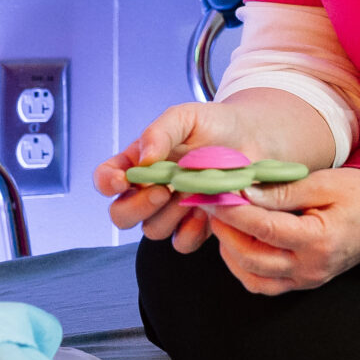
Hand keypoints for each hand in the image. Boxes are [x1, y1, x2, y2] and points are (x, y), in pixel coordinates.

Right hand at [93, 101, 257, 251]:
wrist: (254, 139)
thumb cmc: (216, 124)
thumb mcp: (186, 116)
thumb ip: (160, 132)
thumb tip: (144, 158)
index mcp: (138, 163)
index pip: (105, 179)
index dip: (106, 183)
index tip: (121, 180)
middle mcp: (148, 191)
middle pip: (121, 215)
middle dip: (139, 206)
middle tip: (165, 190)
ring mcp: (171, 212)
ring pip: (152, 230)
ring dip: (170, 215)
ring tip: (195, 193)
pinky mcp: (195, 227)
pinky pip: (181, 243)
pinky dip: (192, 231)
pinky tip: (206, 211)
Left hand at [200, 166, 359, 294]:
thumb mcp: (325, 183)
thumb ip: (282, 190)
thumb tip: (244, 191)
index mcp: (318, 241)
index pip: (262, 229)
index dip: (232, 212)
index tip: (212, 195)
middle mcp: (311, 267)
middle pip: (251, 258)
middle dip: (224, 231)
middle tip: (210, 205)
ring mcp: (308, 279)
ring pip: (252, 277)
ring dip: (230, 252)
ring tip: (223, 223)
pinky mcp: (306, 281)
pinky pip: (265, 284)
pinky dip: (245, 267)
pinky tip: (239, 244)